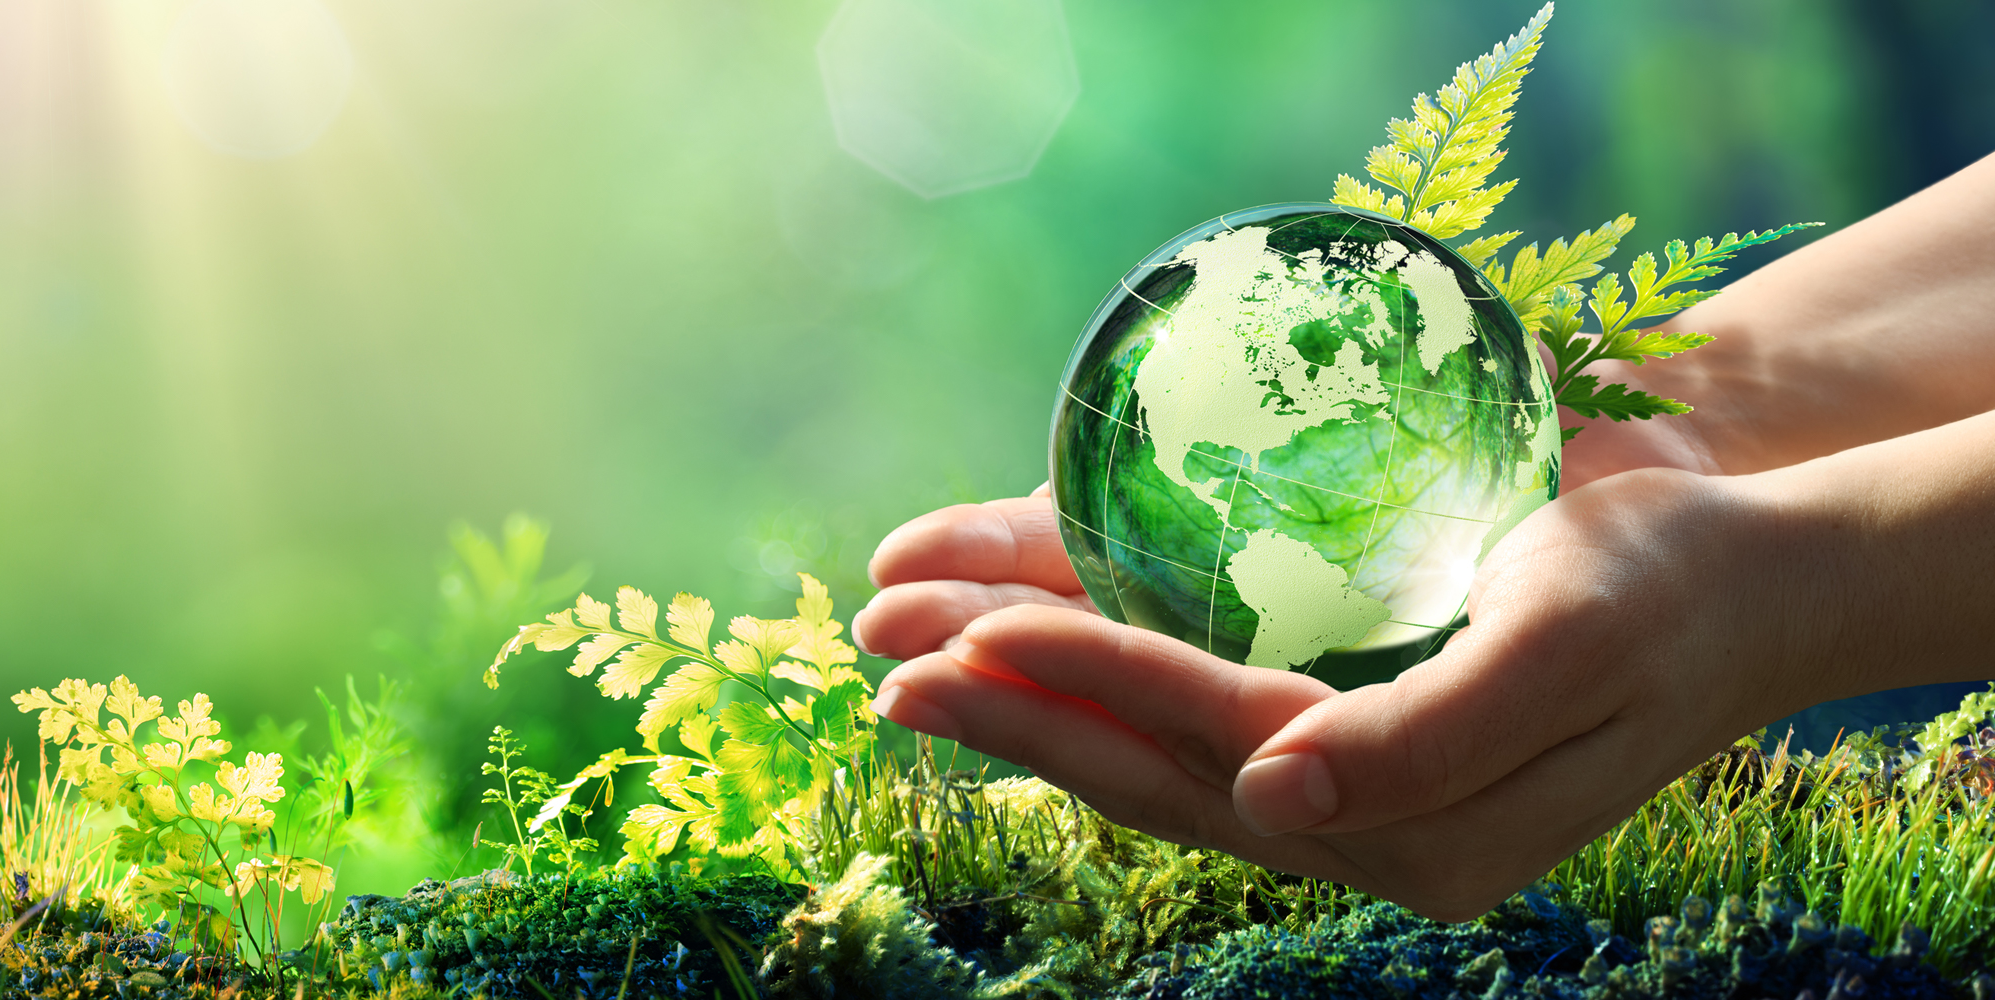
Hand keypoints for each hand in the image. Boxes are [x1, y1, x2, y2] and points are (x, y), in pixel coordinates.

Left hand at [860, 470, 1840, 921]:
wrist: (1743, 580)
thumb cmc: (1665, 589)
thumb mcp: (1563, 648)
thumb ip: (1422, 736)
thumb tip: (1270, 808)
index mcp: (1413, 823)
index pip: (1212, 745)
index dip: (1088, 683)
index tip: (969, 635)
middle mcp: (1356, 822)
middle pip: (1147, 768)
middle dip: (1010, 709)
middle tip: (878, 659)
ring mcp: (1338, 788)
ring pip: (1146, 751)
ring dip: (1026, 699)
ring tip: (900, 652)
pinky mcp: (1328, 737)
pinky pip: (1184, 719)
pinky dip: (1093, 678)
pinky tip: (1010, 649)